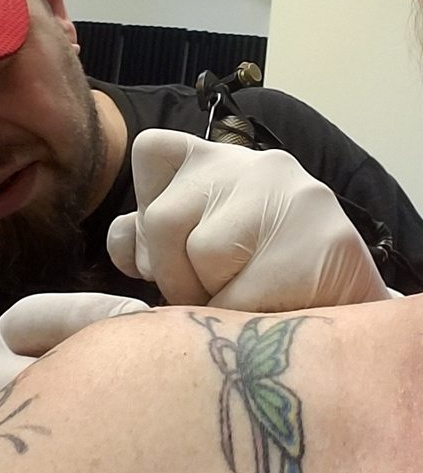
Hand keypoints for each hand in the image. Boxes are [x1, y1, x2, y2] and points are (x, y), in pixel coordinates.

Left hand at [107, 129, 389, 310]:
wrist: (350, 313)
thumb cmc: (261, 281)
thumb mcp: (197, 249)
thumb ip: (150, 240)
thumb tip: (122, 241)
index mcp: (219, 160)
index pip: (152, 152)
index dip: (144, 210)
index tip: (172, 249)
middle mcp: (255, 165)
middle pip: (161, 218)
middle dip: (171, 274)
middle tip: (208, 292)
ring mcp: (294, 197)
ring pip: (201, 254)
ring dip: (209, 298)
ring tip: (245, 300)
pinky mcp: (323, 241)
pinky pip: (243, 294)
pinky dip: (242, 320)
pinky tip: (270, 313)